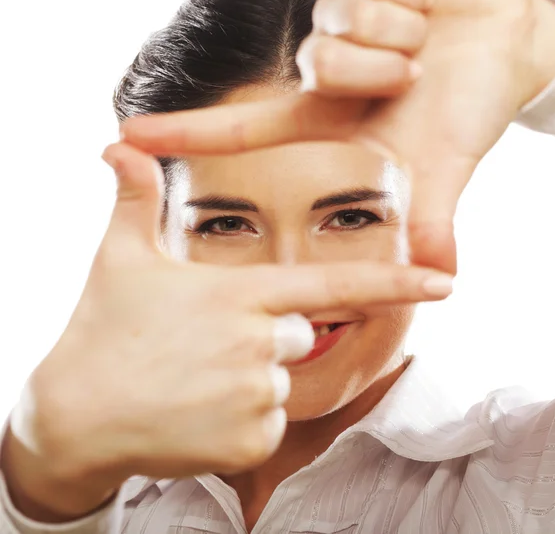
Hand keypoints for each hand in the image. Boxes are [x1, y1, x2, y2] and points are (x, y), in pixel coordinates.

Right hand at [2, 142, 452, 519]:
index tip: (444, 281)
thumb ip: (137, 201)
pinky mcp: (250, 442)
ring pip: (281, 379)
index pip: (335, 283)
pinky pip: (267, 423)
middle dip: (265, 336)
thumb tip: (119, 146)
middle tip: (206, 344)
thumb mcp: (120, 259)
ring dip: (247, 378)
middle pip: (299, 334)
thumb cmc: (101, 331)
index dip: (395, 281)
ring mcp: (257, 395)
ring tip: (194, 380)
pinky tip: (196, 414)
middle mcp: (260, 343)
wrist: (75, 417)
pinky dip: (240, 420)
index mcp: (241, 294)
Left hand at [119, 0, 554, 273]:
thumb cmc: (463, 111)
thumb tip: (442, 279)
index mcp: (325, 113)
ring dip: (400, 38)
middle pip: (321, 64)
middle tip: (416, 76)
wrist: (506, 49)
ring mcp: (339, 12)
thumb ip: (430, 219)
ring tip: (424, 43)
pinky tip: (426, 4)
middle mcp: (320, 62)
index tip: (128, 140)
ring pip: (345, 20)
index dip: (186, 134)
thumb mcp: (440, 169)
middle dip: (379, 73)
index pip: (242, 125)